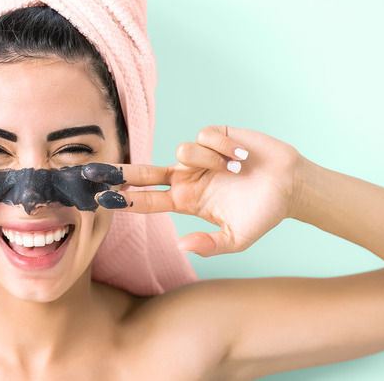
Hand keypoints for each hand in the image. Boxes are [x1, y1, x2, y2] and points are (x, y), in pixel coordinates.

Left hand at [84, 126, 308, 255]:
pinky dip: (224, 148)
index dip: (124, 199)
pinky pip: (204, 136)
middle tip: (91, 171)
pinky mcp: (215, 136)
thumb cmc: (263, 213)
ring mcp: (199, 156)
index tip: (101, 199)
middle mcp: (187, 177)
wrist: (292, 185)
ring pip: (182, 150)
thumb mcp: (237, 238)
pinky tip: (241, 156)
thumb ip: (209, 245)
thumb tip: (181, 246)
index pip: (148, 199)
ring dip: (209, 161)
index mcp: (186, 201)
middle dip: (119, 171)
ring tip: (235, 170)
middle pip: (144, 171)